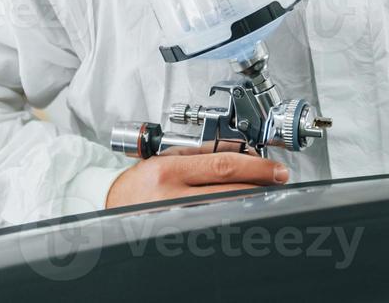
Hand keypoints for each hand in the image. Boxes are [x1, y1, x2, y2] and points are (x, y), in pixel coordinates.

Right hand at [105, 143, 289, 208]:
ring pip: (225, 209)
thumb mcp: (166, 157)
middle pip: (228, 190)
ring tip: (265, 192)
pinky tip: (242, 209)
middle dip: (260, 184)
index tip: (275, 168)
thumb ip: (200, 155)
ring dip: (250, 199)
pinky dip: (232, 215)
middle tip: (278, 178)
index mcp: (168, 171)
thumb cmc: (139, 181)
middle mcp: (171, 196)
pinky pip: (212, 224)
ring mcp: (175, 219)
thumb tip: (241, 154)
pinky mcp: (177, 234)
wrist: (111, 203)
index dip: (255, 166)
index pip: (222, 166)